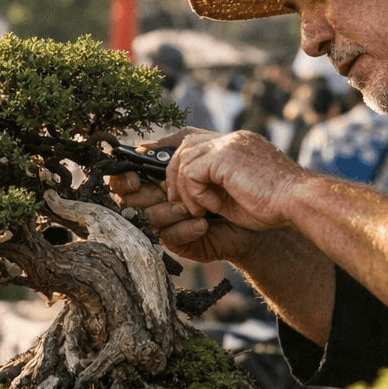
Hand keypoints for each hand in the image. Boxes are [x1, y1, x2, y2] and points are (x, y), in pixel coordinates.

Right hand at [107, 129, 252, 263]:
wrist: (263, 208)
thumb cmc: (234, 179)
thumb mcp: (205, 155)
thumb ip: (176, 147)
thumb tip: (144, 146)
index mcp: (158, 178)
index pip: (127, 180)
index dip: (124, 179)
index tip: (135, 178)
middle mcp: (158, 200)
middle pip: (130, 201)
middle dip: (145, 195)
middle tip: (164, 191)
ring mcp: (168, 223)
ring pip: (149, 218)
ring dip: (169, 211)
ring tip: (196, 207)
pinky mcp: (181, 242)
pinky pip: (170, 238)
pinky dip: (184, 229)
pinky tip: (203, 223)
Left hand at [166, 130, 304, 232]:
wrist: (299, 202)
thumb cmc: (275, 206)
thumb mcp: (237, 194)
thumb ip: (213, 186)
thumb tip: (188, 193)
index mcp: (238, 144)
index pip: (194, 136)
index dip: (171, 147)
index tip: (151, 161)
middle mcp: (232, 138)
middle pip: (184, 143)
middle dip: (171, 171)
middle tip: (174, 199)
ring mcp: (229, 143)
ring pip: (184, 159)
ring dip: (185, 189)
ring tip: (200, 210)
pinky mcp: (226, 156)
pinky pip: (192, 173)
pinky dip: (195, 193)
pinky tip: (210, 207)